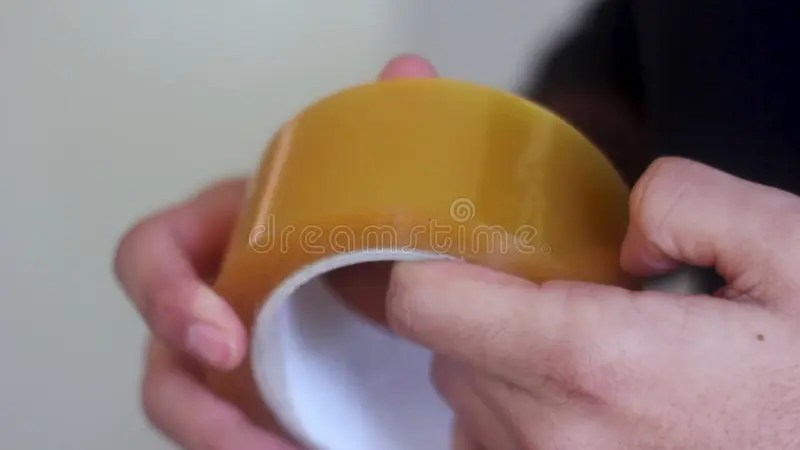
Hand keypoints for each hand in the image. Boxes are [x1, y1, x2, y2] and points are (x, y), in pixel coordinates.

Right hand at [113, 55, 437, 448]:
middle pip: (163, 348)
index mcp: (233, 233)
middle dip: (190, 397)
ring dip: (220, 436)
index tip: (219, 338)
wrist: (415, 284)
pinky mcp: (260, 396)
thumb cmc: (378, 229)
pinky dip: (254, 444)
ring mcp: (236, 351)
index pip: (158, 253)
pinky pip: (237, 429)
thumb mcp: (379, 190)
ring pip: (193, 400)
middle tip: (245, 436)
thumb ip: (389, 137)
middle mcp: (221, 293)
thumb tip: (406, 72)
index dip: (165, 293)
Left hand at [386, 157, 799, 448]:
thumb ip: (684, 201)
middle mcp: (554, 436)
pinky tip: (583, 402)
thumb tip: (622, 230)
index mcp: (591, 361)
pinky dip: (516, 414)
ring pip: (467, 398)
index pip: (424, 302)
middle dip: (485, 305)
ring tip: (588, 353)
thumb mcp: (789, 252)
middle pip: (446, 348)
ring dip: (502, 362)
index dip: (427, 257)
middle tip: (559, 289)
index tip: (457, 238)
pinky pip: (492, 442)